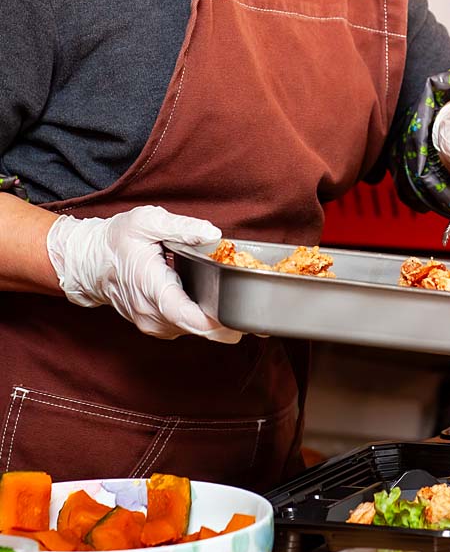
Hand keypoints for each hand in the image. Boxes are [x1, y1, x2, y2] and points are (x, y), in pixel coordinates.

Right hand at [47, 205, 241, 342]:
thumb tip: (213, 234)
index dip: (214, 322)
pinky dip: (203, 320)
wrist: (89, 262)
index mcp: (150, 287)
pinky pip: (185, 327)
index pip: (185, 315)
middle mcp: (151, 314)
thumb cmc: (116, 240)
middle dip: (227, 325)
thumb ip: (181, 227)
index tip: (239, 322)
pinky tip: (218, 305)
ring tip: (241, 306)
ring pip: (193, 330)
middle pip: (196, 328)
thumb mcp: (147, 222)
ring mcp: (152, 323)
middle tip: (258, 319)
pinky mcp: (156, 325)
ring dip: (217, 322)